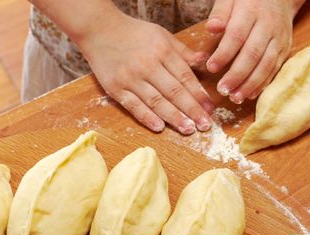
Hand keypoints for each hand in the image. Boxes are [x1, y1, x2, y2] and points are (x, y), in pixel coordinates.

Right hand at [79, 13, 213, 133]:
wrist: (99, 29)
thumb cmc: (134, 33)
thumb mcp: (162, 35)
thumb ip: (183, 52)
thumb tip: (205, 62)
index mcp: (162, 51)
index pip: (185, 77)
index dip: (199, 94)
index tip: (210, 108)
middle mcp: (148, 65)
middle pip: (174, 91)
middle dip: (192, 110)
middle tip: (205, 125)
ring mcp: (131, 78)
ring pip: (156, 101)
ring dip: (174, 117)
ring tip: (188, 129)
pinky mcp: (116, 88)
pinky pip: (133, 105)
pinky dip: (146, 117)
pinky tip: (159, 127)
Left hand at [206, 0, 302, 103]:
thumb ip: (220, 13)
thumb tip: (212, 28)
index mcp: (251, 10)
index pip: (237, 35)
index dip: (224, 54)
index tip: (211, 68)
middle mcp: (268, 25)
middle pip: (253, 54)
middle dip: (237, 75)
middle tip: (223, 90)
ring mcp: (279, 38)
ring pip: (267, 64)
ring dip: (251, 84)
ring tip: (235, 97)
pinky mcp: (285, 48)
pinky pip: (275, 68)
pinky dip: (263, 83)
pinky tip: (250, 94)